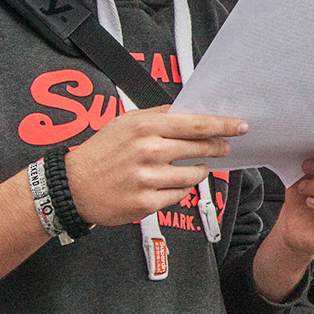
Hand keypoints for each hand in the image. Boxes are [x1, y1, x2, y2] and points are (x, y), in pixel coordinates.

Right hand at [62, 105, 243, 224]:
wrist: (74, 186)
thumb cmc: (100, 152)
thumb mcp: (124, 122)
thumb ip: (157, 115)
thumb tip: (188, 112)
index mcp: (144, 127)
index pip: (194, 124)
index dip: (222, 125)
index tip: (239, 126)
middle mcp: (148, 151)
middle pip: (199, 148)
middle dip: (217, 147)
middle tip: (223, 147)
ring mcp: (148, 178)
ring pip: (194, 175)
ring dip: (199, 170)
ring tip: (193, 167)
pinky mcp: (147, 202)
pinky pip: (180, 195)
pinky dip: (181, 188)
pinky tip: (171, 182)